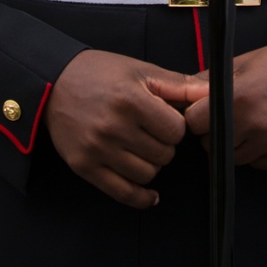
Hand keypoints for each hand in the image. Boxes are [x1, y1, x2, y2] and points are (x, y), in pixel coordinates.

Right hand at [46, 49, 190, 209]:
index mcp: (130, 99)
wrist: (51, 82)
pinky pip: (123, 193)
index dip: (175, 125)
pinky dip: (142, 196)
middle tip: (149, 130)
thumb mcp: (139, 70)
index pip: (176, 130)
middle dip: (163, 143)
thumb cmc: (99, 73)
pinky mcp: (84, 167)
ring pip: (147, 174)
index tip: (164, 118)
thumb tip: (214, 93)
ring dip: (151, 164)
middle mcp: (113, 127)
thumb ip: (178, 85)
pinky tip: (150, 192)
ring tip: (139, 146)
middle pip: (164, 154)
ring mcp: (97, 150)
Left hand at [182, 42, 266, 168]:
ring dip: (237, 144)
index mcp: (241, 98)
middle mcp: (257, 125)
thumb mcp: (246, 62)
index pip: (196, 122)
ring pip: (236, 158)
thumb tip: (187, 91)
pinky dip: (259, 152)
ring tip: (252, 121)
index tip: (203, 112)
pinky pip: (260, 164)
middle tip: (230, 116)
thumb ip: (212, 79)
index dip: (196, 116)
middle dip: (214, 132)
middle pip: (212, 145)